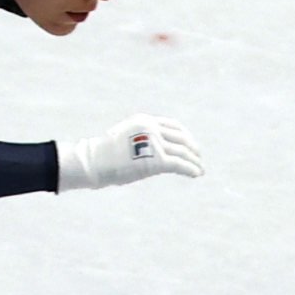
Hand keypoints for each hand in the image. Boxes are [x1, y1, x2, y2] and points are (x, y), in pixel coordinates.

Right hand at [57, 115, 203, 191]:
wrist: (95, 161)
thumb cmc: (105, 154)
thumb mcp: (124, 137)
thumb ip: (141, 138)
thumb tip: (152, 150)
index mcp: (145, 120)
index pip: (173, 126)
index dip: (185, 136)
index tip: (190, 145)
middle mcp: (152, 128)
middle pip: (182, 137)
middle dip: (193, 148)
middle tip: (198, 158)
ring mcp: (155, 143)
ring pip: (183, 151)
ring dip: (194, 161)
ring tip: (199, 169)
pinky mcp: (157, 160)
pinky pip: (180, 164)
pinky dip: (191, 169)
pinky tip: (196, 174)